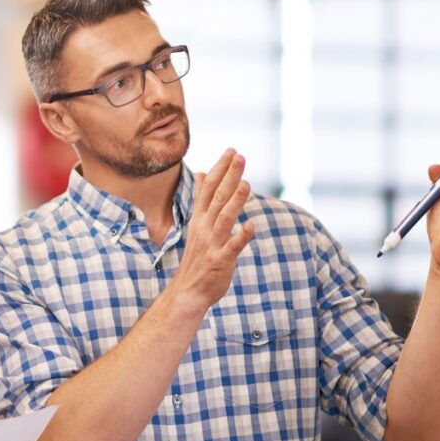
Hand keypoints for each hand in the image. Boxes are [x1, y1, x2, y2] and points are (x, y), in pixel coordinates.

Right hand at [171, 149, 254, 311]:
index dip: (220, 169)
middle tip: (239, 156)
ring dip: (235, 201)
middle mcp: (204, 228)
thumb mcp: (197, 223)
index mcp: (200, 218)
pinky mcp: (220, 260)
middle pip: (217, 198)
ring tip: (245, 184)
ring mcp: (212, 244)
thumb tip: (201, 172)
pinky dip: (240, 237)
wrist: (188, 290)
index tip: (231, 150)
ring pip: (224, 218)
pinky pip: (231, 247)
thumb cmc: (197, 256)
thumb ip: (202, 197)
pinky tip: (250, 226)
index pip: (209, 188)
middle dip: (228, 176)